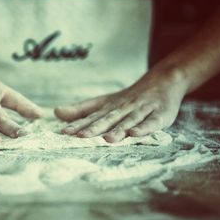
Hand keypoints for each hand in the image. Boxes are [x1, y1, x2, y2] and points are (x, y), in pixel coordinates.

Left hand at [55, 68, 187, 141]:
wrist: (163, 81)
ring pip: (128, 120)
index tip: (64, 133)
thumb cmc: (129, 98)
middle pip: (108, 118)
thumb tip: (56, 112)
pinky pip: (152, 122)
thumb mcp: (104, 102)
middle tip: (81, 136)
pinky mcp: (160, 115)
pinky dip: (144, 128)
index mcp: (109, 107)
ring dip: (119, 130)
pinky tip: (136, 133)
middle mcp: (123, 108)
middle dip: (95, 128)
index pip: (92, 117)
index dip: (79, 124)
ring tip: (108, 139)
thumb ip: (81, 110)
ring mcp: (142, 110)